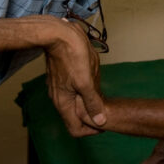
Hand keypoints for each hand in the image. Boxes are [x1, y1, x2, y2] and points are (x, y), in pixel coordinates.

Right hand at [44, 18, 104, 136]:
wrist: (58, 33)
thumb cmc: (72, 54)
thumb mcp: (86, 81)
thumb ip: (92, 102)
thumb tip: (100, 122)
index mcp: (63, 103)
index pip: (75, 130)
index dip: (91, 130)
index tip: (105, 121)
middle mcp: (58, 98)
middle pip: (76, 117)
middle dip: (92, 113)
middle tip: (106, 104)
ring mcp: (59, 87)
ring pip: (75, 102)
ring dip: (89, 100)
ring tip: (100, 87)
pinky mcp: (61, 77)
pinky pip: (73, 90)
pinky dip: (84, 89)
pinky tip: (92, 76)